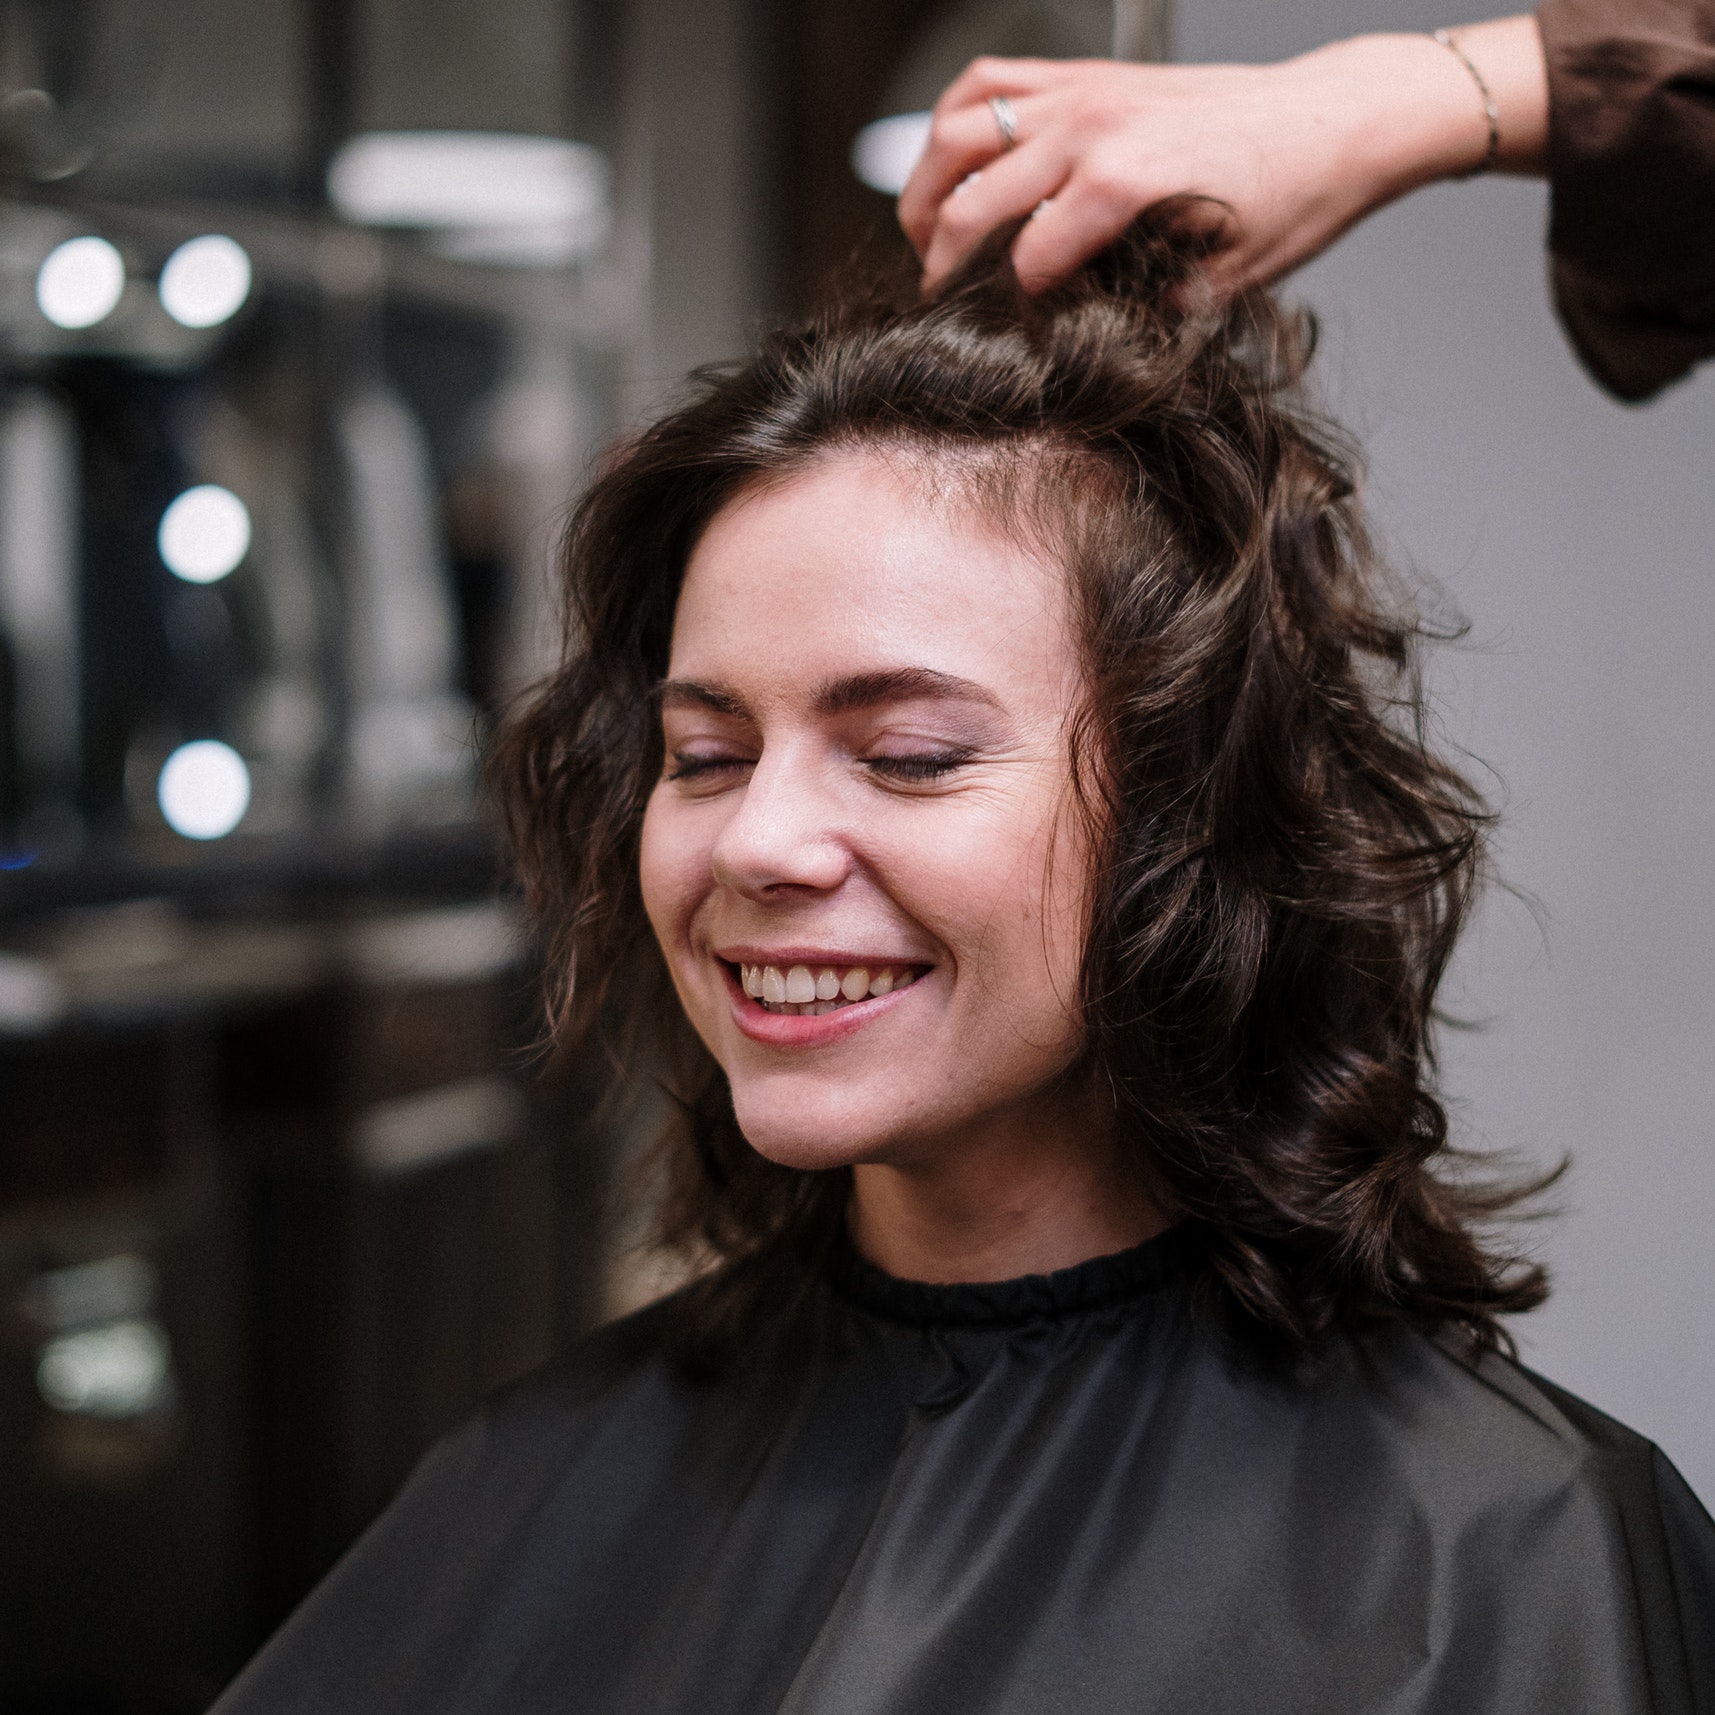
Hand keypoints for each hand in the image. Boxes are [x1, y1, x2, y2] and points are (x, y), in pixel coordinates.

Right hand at [898, 18, 1547, 295]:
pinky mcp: (1086, 73)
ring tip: (925, 231)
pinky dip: (954, 118)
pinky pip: (989, 81)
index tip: (993, 340)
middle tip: (940, 299)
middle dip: (939, 263)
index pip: (1017, 264)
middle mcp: (1093, 129)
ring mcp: (1084, 91)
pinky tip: (952, 159)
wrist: (1338, 119)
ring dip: (924, 186)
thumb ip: (1141, 314)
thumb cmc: (1292, 199)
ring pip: (957, 132)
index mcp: (1124, 186)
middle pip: (967, 203)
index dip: (999, 313)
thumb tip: (1080, 340)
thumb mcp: (1220, 287)